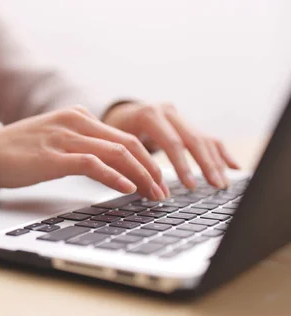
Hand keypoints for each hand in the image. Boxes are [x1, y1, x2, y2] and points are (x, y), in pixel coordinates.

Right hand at [0, 106, 168, 200]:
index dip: (145, 159)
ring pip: (115, 153)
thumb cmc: (21, 150)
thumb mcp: (57, 137)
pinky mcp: (53, 157)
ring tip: (153, 194)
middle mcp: (75, 121)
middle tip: (162, 191)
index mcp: (79, 116)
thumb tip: (113, 166)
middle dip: (150, 169)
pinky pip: (92, 164)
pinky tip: (127, 188)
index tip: (157, 180)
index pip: (123, 136)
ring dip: (140, 175)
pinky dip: (114, 176)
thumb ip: (82, 143)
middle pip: (127, 143)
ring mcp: (64, 138)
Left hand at [102, 102, 239, 189]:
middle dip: (206, 165)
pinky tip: (234, 167)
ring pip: (203, 138)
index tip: (190, 186)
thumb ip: (130, 163)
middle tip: (215, 186)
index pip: (172, 142)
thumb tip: (146, 192)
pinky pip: (207, 137)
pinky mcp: (186, 122)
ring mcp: (179, 115)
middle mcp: (167, 111)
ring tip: (223, 183)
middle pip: (192, 139)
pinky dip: (220, 153)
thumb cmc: (112, 132)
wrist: (117, 113)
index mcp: (149, 115)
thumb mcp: (116, 144)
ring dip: (216, 162)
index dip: (182, 165)